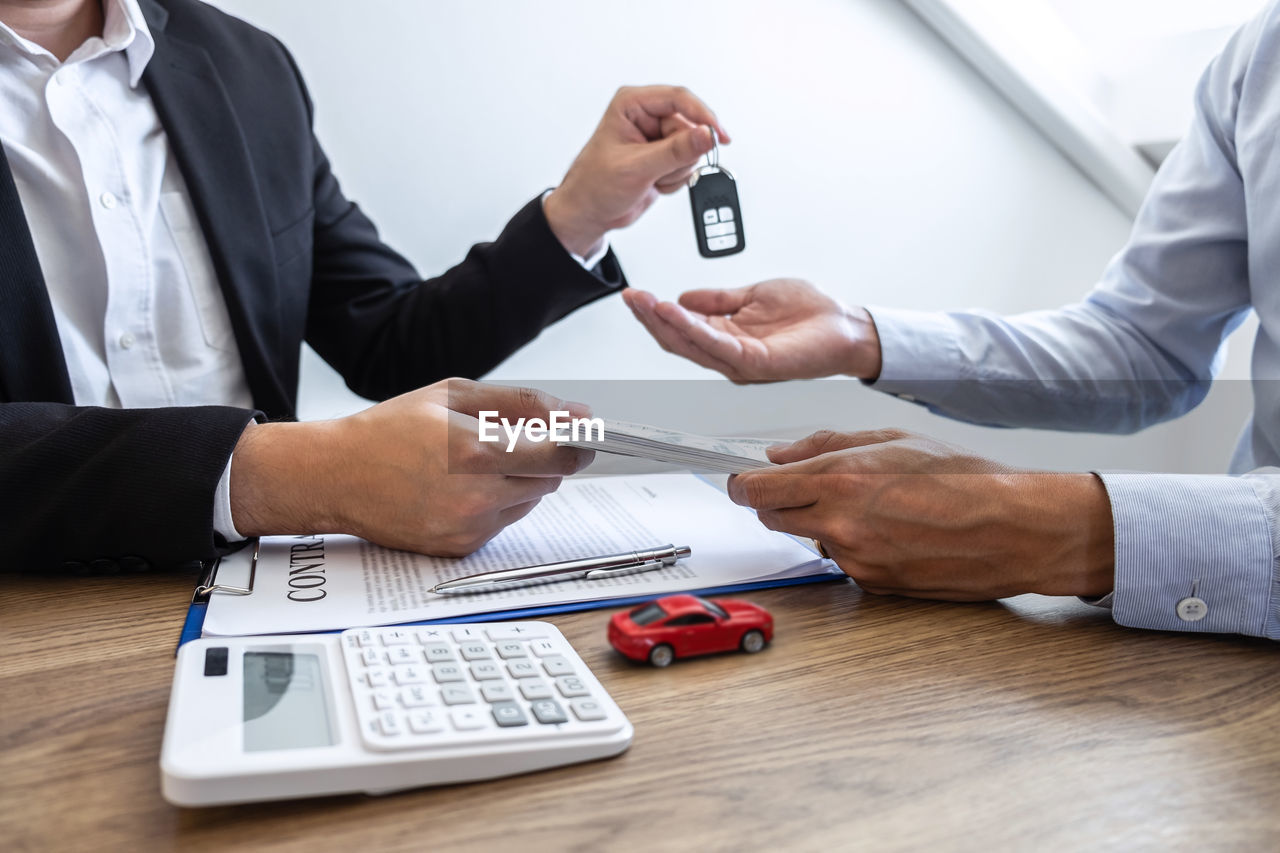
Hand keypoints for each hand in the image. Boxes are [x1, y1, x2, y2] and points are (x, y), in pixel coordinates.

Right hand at [229, 380, 594, 555]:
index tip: (584, 435)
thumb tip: (575, 413)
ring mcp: (467, 528)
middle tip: (509, 441)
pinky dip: (494, 504)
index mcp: (475, 450)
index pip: (561, 454)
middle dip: (542, 458)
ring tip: (472, 463)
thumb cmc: (388, 430)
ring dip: (519, 481)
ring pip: (529, 502)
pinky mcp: (459, 548)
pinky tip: (457, 487)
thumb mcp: (452, 396)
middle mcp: (475, 496)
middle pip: (550, 479)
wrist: (333, 477)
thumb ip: (520, 403)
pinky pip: (502, 523)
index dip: (578, 443)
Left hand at [543, 85, 729, 257]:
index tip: (718, 136)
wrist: (589, 214)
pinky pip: (687, 164)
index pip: (678, 98)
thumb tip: (706, 136)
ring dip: (676, 171)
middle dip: (679, 156)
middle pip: (689, 127)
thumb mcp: (637, 168)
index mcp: (632, 104)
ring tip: (651, 178)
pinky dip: (674, 179)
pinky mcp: (663, 156)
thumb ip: (675, 151)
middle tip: (659, 171)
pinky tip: (654, 183)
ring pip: (692, 148)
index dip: (702, 116)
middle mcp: (646, 116)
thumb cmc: (595, 186)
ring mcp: (656, 137)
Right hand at [623, 279, 883, 381]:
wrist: (846, 326)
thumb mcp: (754, 295)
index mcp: (728, 338)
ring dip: (664, 323)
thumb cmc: (811, 315)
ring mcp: (741, 362)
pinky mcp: (756, 363)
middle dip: (650, 318)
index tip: (637, 295)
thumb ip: (719, 299)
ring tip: (645, 302)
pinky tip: (675, 311)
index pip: (682, 329)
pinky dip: (693, 328)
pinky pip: (717, 346)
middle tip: (631, 297)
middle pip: (679, 341)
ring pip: (692, 346)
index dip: (657, 313)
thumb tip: (685, 297)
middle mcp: (729, 355)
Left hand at [727, 430, 1114, 599]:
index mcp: (841, 479)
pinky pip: (844, 562)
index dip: (742, 484)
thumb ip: (826, 445)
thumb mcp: (893, 438)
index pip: (754, 490)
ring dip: (823, 524)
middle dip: (780, 502)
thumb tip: (778, 454)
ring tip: (874, 506)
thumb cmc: (964, 477)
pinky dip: (854, 546)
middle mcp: (840, 524)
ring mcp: (855, 560)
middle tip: (810, 487)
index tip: (742, 480)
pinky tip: (892, 531)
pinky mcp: (873, 586)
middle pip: (771, 518)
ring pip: (811, 540)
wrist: (1014, 529)